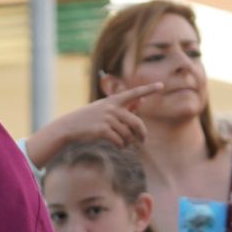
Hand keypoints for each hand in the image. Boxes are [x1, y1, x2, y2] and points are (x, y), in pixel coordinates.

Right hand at [22, 83, 161, 166]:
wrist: (70, 127)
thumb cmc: (90, 118)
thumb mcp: (106, 109)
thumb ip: (124, 107)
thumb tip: (141, 102)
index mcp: (114, 100)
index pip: (134, 93)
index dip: (148, 89)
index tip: (161, 86)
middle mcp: (112, 107)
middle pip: (136, 122)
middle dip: (141, 133)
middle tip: (143, 140)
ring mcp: (107, 118)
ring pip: (127, 134)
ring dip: (128, 142)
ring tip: (125, 144)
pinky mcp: (102, 130)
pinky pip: (119, 140)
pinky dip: (121, 145)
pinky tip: (118, 146)